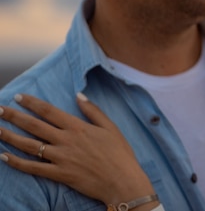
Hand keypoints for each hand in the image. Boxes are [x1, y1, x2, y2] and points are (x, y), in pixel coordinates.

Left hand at [0, 93, 154, 205]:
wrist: (121, 181)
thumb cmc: (120, 153)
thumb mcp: (111, 127)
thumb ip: (93, 110)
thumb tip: (79, 95)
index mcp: (78, 127)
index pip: (49, 111)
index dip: (32, 103)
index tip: (19, 97)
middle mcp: (66, 141)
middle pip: (34, 126)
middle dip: (14, 116)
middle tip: (0, 109)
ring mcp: (60, 158)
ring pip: (29, 145)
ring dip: (10, 137)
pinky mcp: (59, 174)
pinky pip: (33, 168)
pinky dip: (17, 163)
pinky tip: (4, 156)